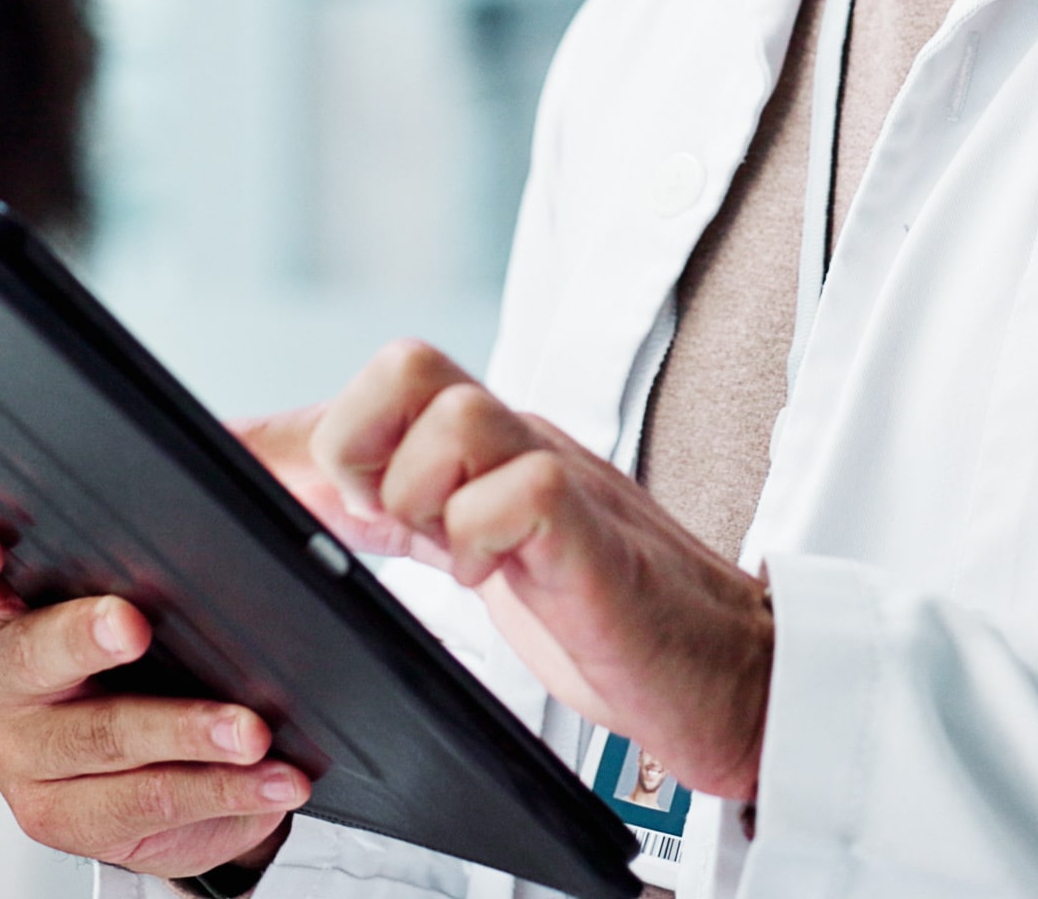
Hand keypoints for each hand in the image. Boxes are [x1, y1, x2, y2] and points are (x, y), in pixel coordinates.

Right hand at [0, 518, 309, 878]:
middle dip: (83, 636)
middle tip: (134, 626)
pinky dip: (220, 790)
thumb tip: (277, 483)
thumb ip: (179, 532)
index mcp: (1, 597)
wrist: (169, 765)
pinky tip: (270, 780)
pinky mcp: (56, 817)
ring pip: (101, 737)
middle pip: (28, 652)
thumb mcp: (163, 583)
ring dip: (188, 731)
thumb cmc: (160, 651)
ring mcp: (17, 752)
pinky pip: (144, 802)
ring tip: (252, 730)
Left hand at [247, 340, 773, 800]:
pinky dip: (484, 536)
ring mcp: (560, 478)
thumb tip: (309, 496)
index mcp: (488, 447)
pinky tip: (500, 578)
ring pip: (457, 412)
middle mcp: (521, 443)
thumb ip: (419, 511)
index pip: (391, 375)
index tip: (341, 510)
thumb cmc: (606, 623)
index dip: (340, 435)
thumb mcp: (483, 552)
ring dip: (421, 495)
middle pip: (408, 362)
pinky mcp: (591, 533)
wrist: (728, 676)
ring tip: (453, 557)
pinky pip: (522, 487)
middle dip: (364, 448)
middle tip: (386, 526)